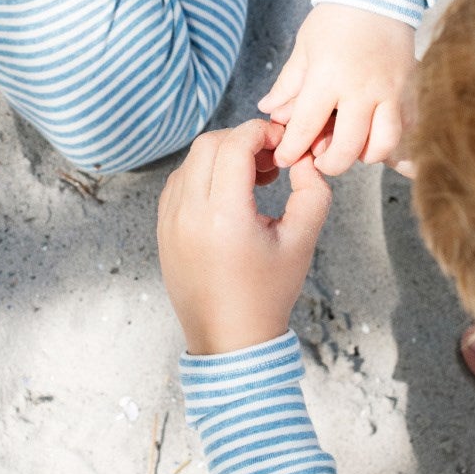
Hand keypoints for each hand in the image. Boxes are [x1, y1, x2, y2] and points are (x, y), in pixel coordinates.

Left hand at [157, 119, 331, 354]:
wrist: (230, 341)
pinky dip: (203, 175)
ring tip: (254, 180)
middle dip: (242, 140)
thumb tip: (303, 158)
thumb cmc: (268, 294)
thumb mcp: (302, 242)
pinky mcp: (162, 229)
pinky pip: (178, 183)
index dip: (262, 133)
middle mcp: (189, 214)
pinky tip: (229, 195)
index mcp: (224, 216)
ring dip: (221, 157)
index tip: (283, 145)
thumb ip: (312, 192)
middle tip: (270, 160)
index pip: (235, 144)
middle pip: (209, 144)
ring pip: (190, 161)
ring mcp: (169, 221)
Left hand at [258, 4, 415, 174]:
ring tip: (351, 148)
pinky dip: (391, 140)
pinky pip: (405, 130)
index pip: (305, 128)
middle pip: (346, 148)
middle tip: (318, 161)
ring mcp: (390, 92)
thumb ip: (288, 84)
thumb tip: (269, 110)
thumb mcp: (304, 48)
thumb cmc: (337, 18)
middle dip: (328, 164)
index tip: (284, 159)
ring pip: (382, 145)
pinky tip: (374, 135)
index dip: (291, 150)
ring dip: (364, 156)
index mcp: (328, 77)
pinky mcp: (410, 91)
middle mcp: (361, 90)